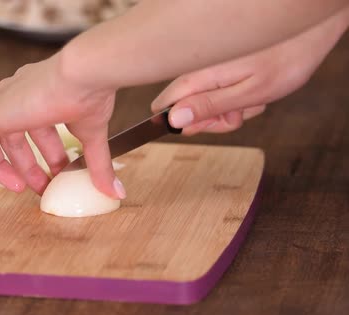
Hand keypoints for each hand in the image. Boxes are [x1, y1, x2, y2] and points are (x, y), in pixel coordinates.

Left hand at [0, 54, 124, 198]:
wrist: (83, 74)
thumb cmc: (90, 93)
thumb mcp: (93, 135)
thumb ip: (99, 164)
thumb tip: (115, 191)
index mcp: (41, 93)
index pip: (35, 127)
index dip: (43, 154)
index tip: (54, 173)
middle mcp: (19, 94)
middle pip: (16, 136)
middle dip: (30, 165)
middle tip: (44, 186)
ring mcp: (4, 102)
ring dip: (8, 166)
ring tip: (22, 188)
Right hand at [151, 11, 347, 134]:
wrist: (308, 31)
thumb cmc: (285, 60)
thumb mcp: (247, 93)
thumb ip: (208, 106)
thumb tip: (174, 119)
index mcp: (199, 77)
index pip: (165, 107)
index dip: (183, 123)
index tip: (208, 123)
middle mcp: (199, 72)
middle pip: (186, 110)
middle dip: (212, 118)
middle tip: (238, 111)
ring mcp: (210, 71)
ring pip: (207, 104)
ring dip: (230, 109)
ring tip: (252, 98)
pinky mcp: (221, 70)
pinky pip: (221, 94)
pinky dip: (238, 99)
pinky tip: (254, 91)